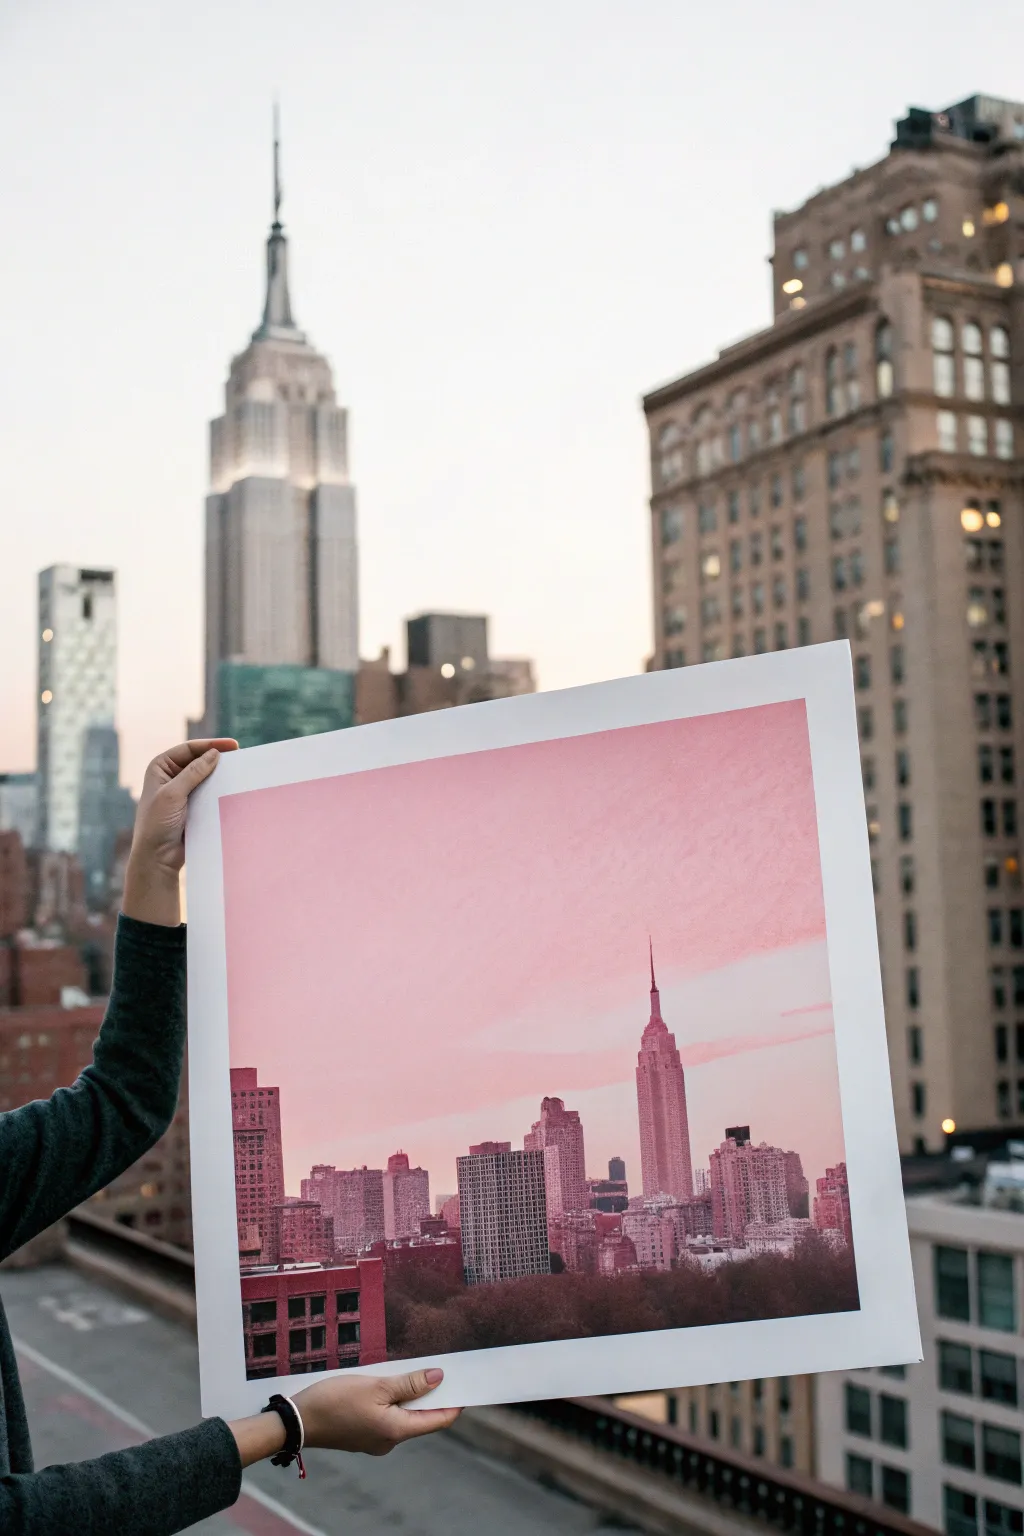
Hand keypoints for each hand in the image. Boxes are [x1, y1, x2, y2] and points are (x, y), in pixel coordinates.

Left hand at [121, 739, 237, 926]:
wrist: (158, 857)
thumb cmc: (157, 824)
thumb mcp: (173, 794)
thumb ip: (194, 772)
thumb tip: (215, 754)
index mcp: (160, 767)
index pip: (188, 749)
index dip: (210, 745)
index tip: (233, 746)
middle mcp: (171, 776)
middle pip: (199, 760)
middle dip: (218, 758)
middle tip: (240, 756)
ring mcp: (183, 791)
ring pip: (206, 777)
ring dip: (221, 775)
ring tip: (240, 771)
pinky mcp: (193, 806)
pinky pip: (210, 793)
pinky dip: (220, 789)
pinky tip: (233, 789)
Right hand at [294, 1367, 459, 1455]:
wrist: (297, 1421)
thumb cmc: (335, 1401)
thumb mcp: (376, 1386)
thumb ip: (409, 1384)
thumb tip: (438, 1378)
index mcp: (396, 1431)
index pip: (437, 1420)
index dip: (454, 1403)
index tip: (466, 1384)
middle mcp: (390, 1440)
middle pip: (421, 1417)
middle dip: (432, 1394)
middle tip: (442, 1369)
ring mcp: (376, 1439)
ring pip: (403, 1415)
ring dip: (411, 1395)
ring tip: (416, 1370)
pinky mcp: (364, 1432)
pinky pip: (388, 1415)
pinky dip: (395, 1399)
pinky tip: (391, 1382)